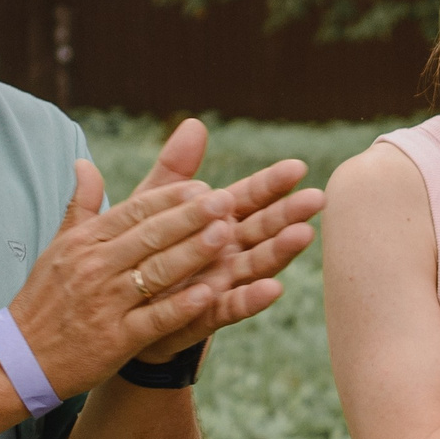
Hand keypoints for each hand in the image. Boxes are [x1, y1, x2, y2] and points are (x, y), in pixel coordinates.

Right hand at [6, 162, 234, 395]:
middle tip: (227, 200)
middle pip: (150, 235)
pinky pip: (154, 318)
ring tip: (227, 235)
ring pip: (156, 272)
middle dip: (191, 216)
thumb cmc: (45, 299)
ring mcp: (105, 303)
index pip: (134, 211)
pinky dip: (181, 305)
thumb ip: (81, 205)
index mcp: (85, 242)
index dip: (170, 198)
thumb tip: (84, 164)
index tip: (203, 186)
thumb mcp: (58, 247)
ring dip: (194, 252)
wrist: (20, 358)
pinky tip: (210, 294)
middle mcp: (95, 267)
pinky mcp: (115, 340)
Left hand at [125, 120, 325, 361]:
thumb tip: (194, 123)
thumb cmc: (142, 251)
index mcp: (217, 220)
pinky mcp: (205, 315)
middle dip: (289, 214)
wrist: (122, 307)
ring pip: (255, 265)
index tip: (298, 166)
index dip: (273, 183)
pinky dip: (251, 300)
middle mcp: (227, 251)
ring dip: (280, 251)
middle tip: (317, 198)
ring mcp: (221, 283)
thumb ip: (174, 170)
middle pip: (263, 229)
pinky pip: (230, 307)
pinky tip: (273, 289)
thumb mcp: (151, 205)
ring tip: (303, 235)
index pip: (251, 197)